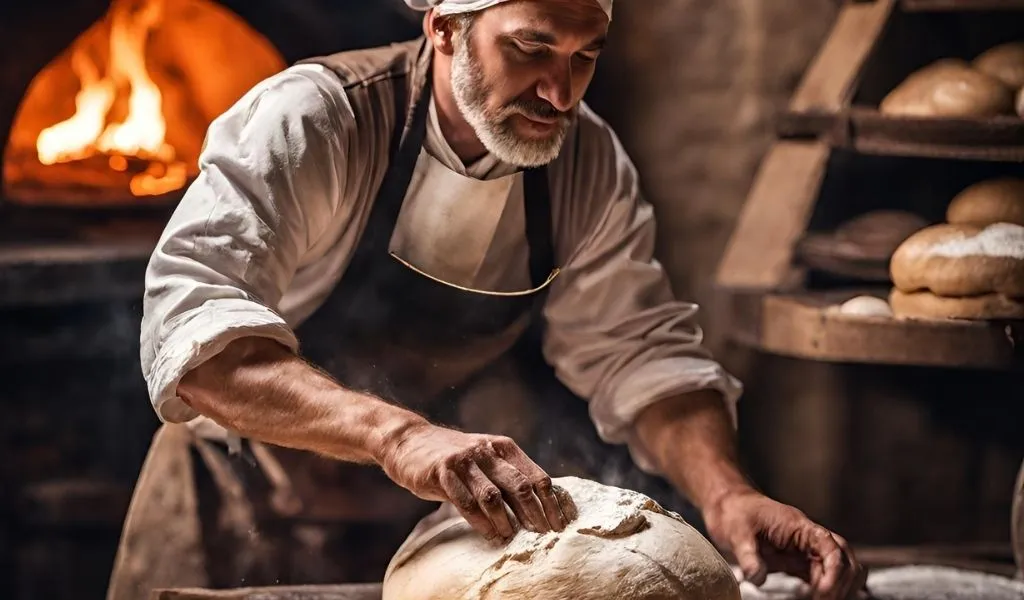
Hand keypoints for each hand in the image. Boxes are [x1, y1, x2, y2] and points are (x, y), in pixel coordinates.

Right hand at [378, 423, 569, 540]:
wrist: (410, 441)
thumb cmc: (454, 459)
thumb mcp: (485, 460)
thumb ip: (507, 477)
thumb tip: (540, 507)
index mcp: (504, 448)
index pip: (537, 476)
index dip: (552, 502)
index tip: (561, 525)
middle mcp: (488, 451)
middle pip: (520, 486)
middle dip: (535, 515)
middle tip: (543, 537)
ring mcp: (465, 460)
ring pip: (493, 496)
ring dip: (506, 521)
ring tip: (511, 539)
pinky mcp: (442, 471)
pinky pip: (465, 501)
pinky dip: (480, 521)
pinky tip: (488, 534)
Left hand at [704, 488, 865, 599]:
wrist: (728, 504)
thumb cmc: (735, 512)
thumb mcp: (737, 533)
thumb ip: (748, 556)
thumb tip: (757, 578)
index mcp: (800, 527)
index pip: (833, 548)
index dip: (834, 573)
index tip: (823, 593)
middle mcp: (808, 538)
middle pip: (845, 559)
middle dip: (841, 584)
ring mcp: (804, 550)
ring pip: (836, 569)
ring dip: (836, 587)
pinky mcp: (796, 561)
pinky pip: (819, 577)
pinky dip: (823, 590)